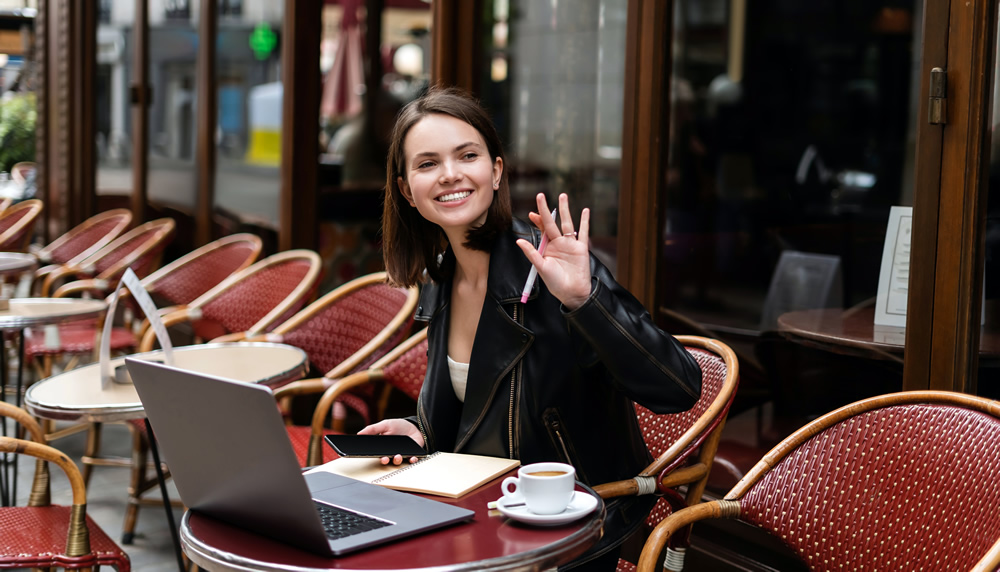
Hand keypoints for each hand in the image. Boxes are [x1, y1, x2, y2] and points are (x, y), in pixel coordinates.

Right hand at [357, 419, 424, 464]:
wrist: (414, 426)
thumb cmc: (399, 426)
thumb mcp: (385, 425)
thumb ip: (373, 429)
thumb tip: (359, 433)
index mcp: (384, 447)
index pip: (377, 453)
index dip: (375, 455)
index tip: (372, 455)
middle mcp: (392, 453)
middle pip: (386, 460)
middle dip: (385, 460)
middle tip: (385, 459)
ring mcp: (402, 454)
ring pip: (398, 462)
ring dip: (397, 460)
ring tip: (398, 456)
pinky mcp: (412, 455)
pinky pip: (411, 460)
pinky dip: (412, 460)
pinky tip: (411, 458)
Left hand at [516, 193, 591, 309]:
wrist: (572, 293)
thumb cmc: (555, 283)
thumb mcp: (541, 267)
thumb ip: (532, 253)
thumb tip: (518, 241)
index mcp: (547, 248)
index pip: (541, 230)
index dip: (537, 220)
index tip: (532, 213)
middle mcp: (558, 244)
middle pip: (552, 223)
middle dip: (546, 210)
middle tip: (540, 195)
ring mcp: (570, 245)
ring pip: (567, 223)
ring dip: (564, 210)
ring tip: (562, 196)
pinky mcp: (582, 248)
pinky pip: (583, 233)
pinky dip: (585, 222)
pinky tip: (585, 211)